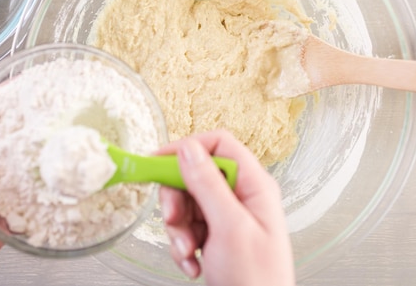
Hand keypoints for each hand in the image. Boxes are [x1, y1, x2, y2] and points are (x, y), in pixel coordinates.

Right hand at [158, 130, 294, 285]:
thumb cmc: (258, 281)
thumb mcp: (230, 228)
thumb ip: (208, 185)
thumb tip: (188, 148)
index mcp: (253, 185)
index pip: (218, 144)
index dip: (187, 148)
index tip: (157, 162)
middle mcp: (241, 196)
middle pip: (195, 174)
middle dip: (177, 199)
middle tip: (172, 220)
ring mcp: (228, 216)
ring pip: (187, 203)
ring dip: (179, 229)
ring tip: (187, 252)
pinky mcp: (216, 235)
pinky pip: (188, 227)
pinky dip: (182, 245)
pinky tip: (192, 264)